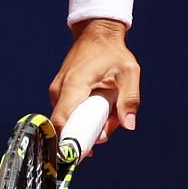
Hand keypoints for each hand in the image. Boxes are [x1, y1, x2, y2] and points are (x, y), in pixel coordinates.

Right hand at [48, 19, 140, 147]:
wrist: (97, 33)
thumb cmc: (113, 52)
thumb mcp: (129, 73)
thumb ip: (129, 99)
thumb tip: (129, 125)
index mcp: (74, 85)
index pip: (62, 121)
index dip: (69, 141)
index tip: (82, 155)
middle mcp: (60, 90)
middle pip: (67, 126)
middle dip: (87, 134)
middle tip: (107, 129)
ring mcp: (58, 91)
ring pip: (69, 120)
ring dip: (88, 124)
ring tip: (108, 113)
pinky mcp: (61, 93)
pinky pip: (70, 112)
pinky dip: (85, 115)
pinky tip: (101, 107)